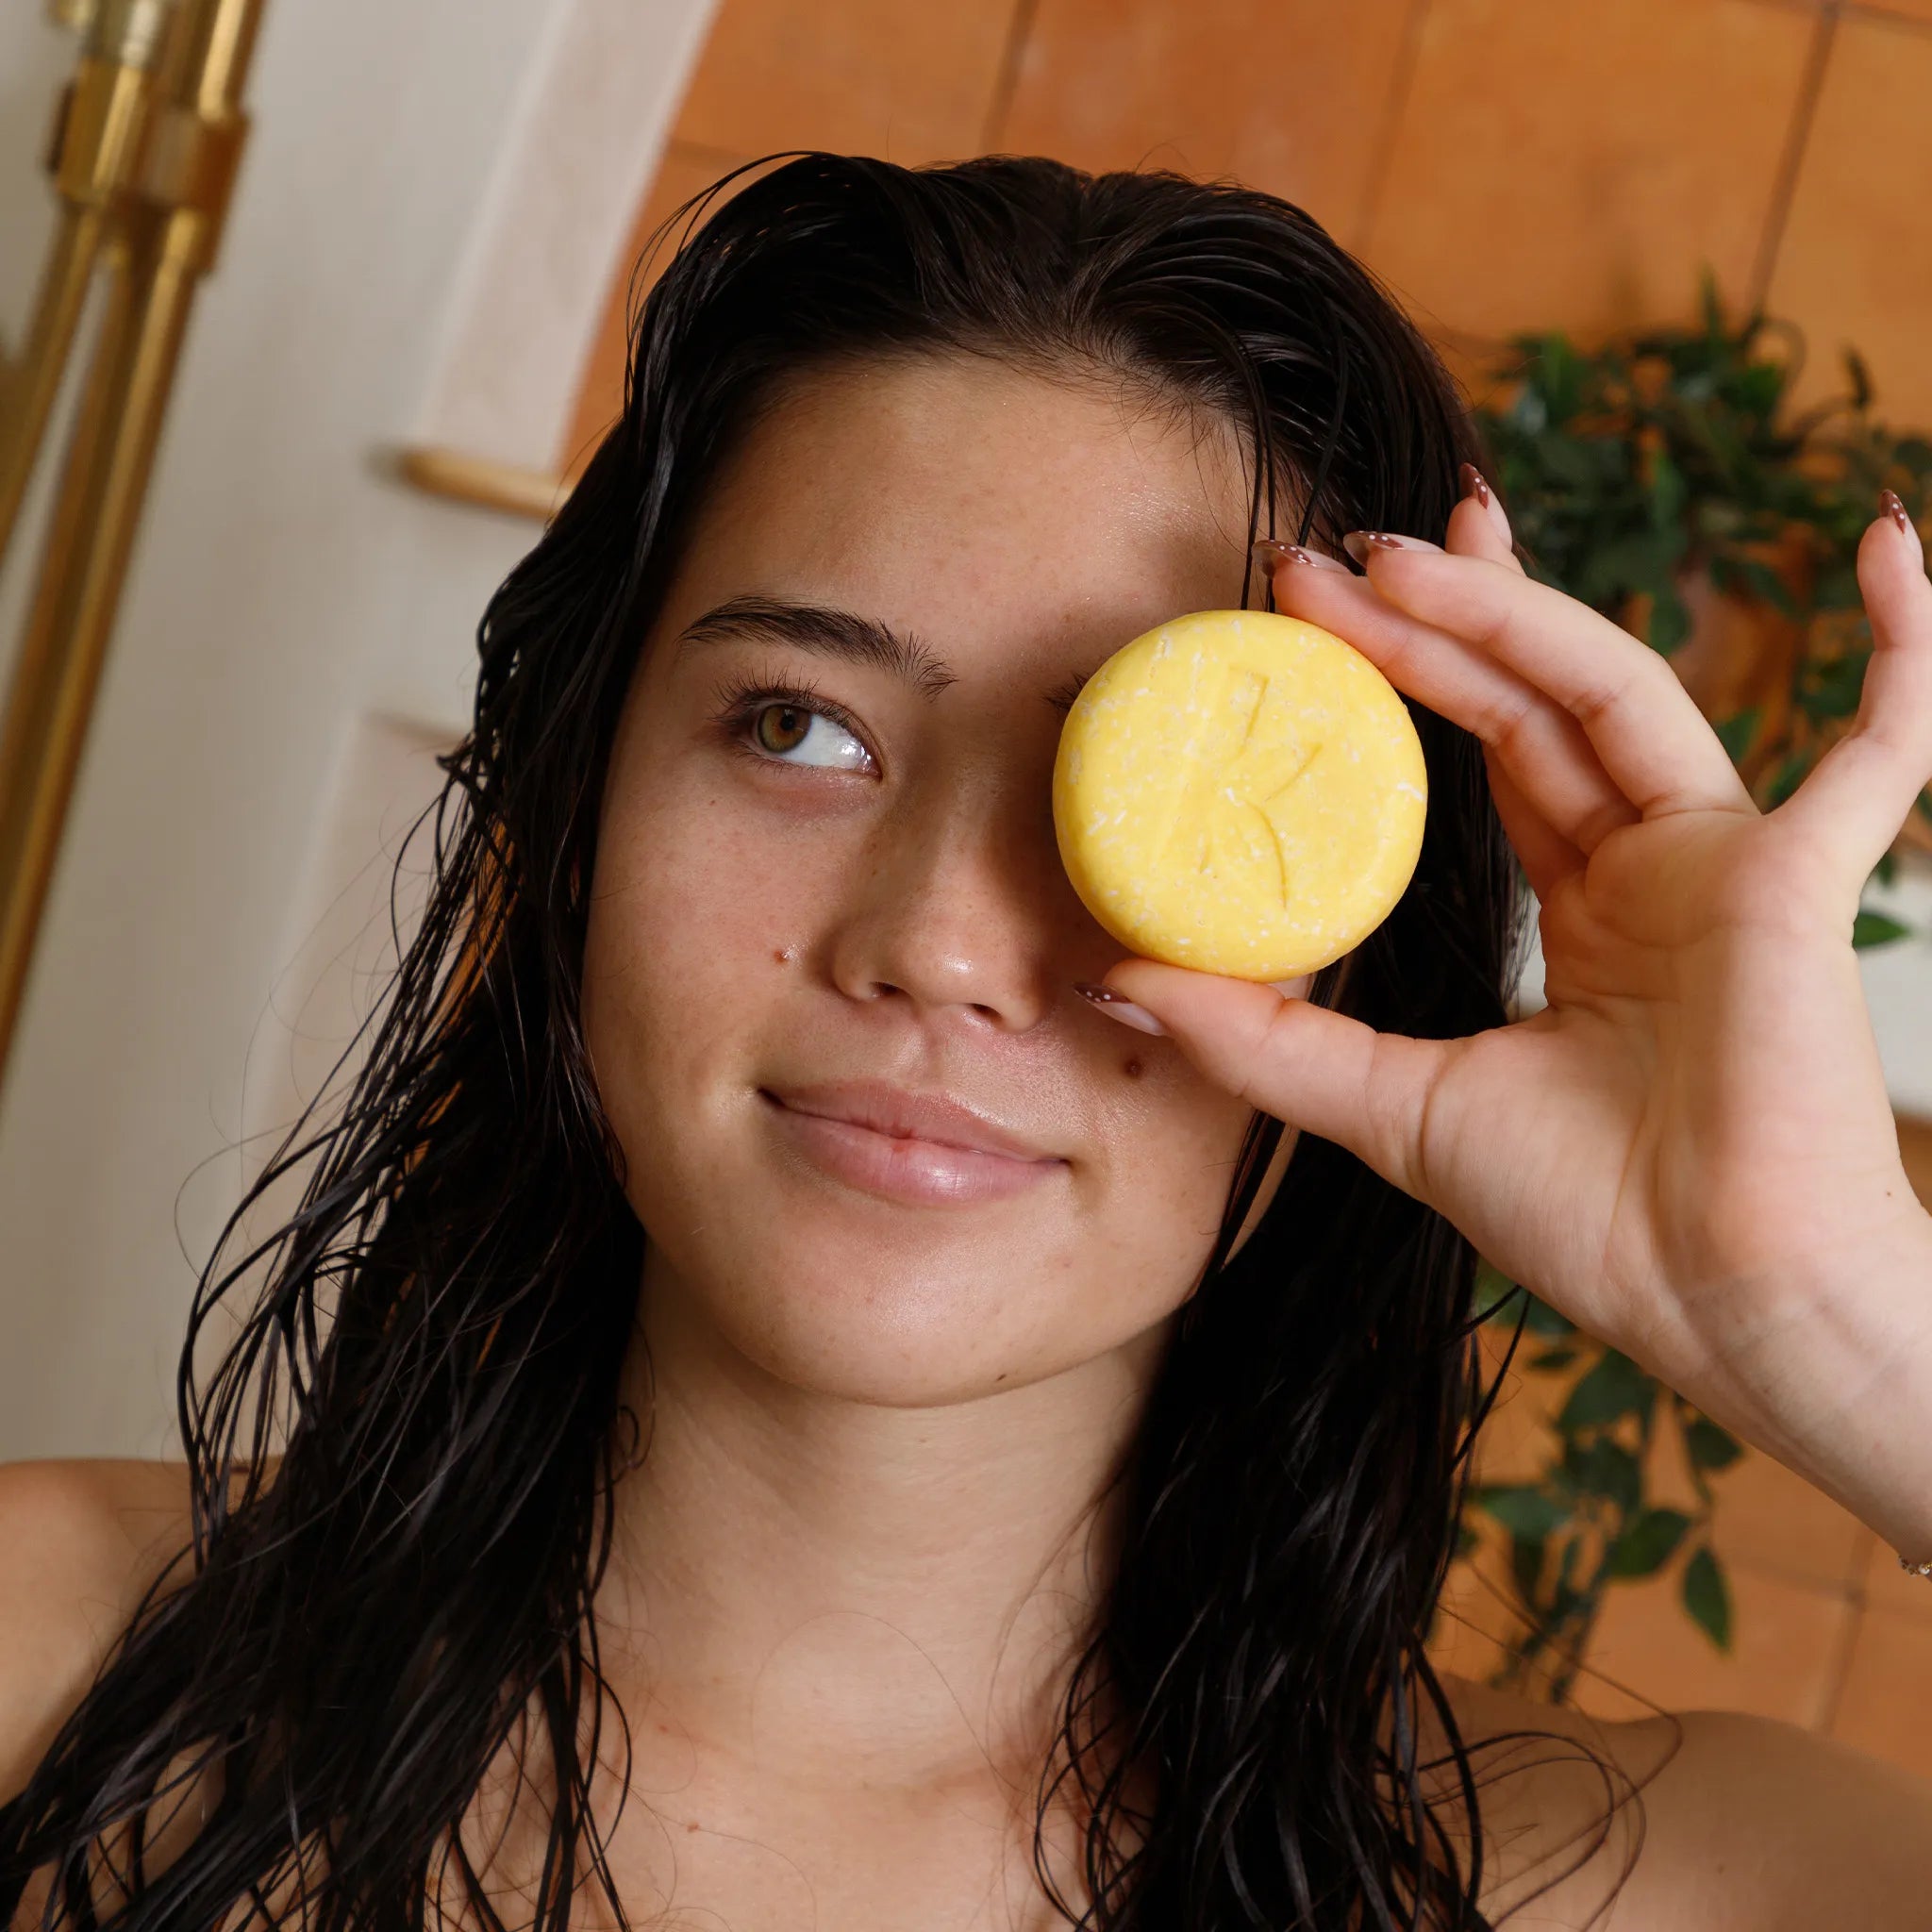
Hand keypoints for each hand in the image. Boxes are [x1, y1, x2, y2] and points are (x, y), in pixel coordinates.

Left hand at [1098, 477, 1931, 1549]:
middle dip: (1436, 619)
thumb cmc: (1589, 1221)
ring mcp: (1731, 865)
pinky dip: (1903, 650)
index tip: (1311, 614)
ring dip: (1531, 607)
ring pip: (1626, 692)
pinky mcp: (1804, 882)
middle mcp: (1655, 870)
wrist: (1716, 1304)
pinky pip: (1885, 748)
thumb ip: (1265, 1037)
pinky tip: (1881, 541)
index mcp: (1583, 914)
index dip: (1404, 677)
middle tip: (1324, 557)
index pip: (1488, 756)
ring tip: (1423, 539)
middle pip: (1535, 702)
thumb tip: (1116, 975)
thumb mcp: (1390, 1106)